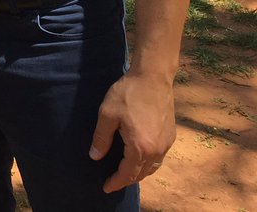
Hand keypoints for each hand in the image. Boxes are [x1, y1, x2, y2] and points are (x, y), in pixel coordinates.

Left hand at [89, 69, 175, 192]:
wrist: (152, 77)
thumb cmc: (127, 94)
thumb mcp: (107, 114)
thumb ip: (101, 138)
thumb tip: (95, 156)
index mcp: (140, 147)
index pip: (127, 174)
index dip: (115, 182)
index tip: (106, 187)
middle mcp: (156, 150)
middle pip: (142, 174)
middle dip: (127, 180)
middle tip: (113, 181)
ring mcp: (166, 143)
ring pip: (153, 167)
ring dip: (139, 173)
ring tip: (126, 172)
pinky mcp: (170, 135)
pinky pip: (159, 157)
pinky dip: (149, 163)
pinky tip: (140, 157)